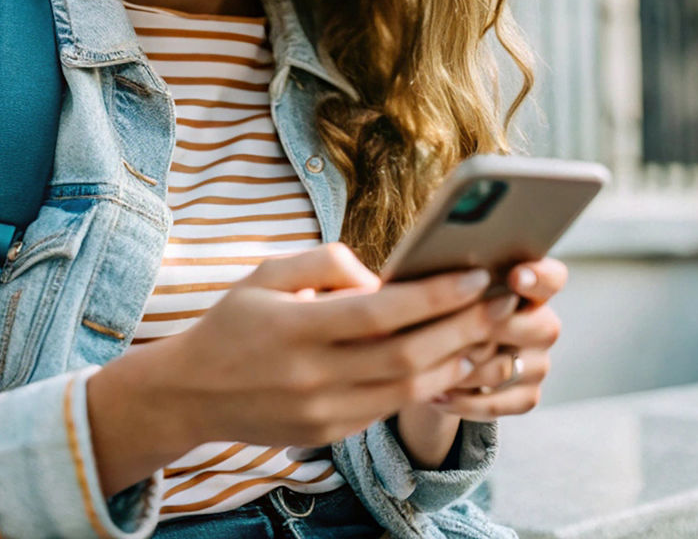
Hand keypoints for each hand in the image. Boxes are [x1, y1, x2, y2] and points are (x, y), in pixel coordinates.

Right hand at [88, 242, 494, 495]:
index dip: (433, 295)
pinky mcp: (331, 433)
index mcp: (296, 328)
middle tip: (504, 299)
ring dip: (457, 360)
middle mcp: (313, 375)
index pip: (380, 313)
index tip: (475, 274)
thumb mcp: (269, 272)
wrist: (193, 393)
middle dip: (464, 326)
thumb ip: (328, 263)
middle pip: (406, 356)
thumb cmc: (235, 321)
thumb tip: (385, 278)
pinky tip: (453, 359)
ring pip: (408, 390)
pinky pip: (391, 409)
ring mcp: (324, 412)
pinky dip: (429, 386)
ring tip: (491, 330)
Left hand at [426, 256, 566, 419]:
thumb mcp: (449, 289)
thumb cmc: (444, 306)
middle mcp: (542, 323)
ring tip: (428, 366)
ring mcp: (538, 363)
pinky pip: (499, 403)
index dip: (540, 276)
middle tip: (454, 331)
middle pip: (540, 327)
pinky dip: (464, 401)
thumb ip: (461, 284)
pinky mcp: (526, 396)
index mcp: (530, 286)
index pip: (552, 277)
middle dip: (493, 327)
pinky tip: (437, 395)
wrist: (439, 352)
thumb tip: (456, 284)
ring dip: (467, 370)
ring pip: (509, 368)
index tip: (515, 277)